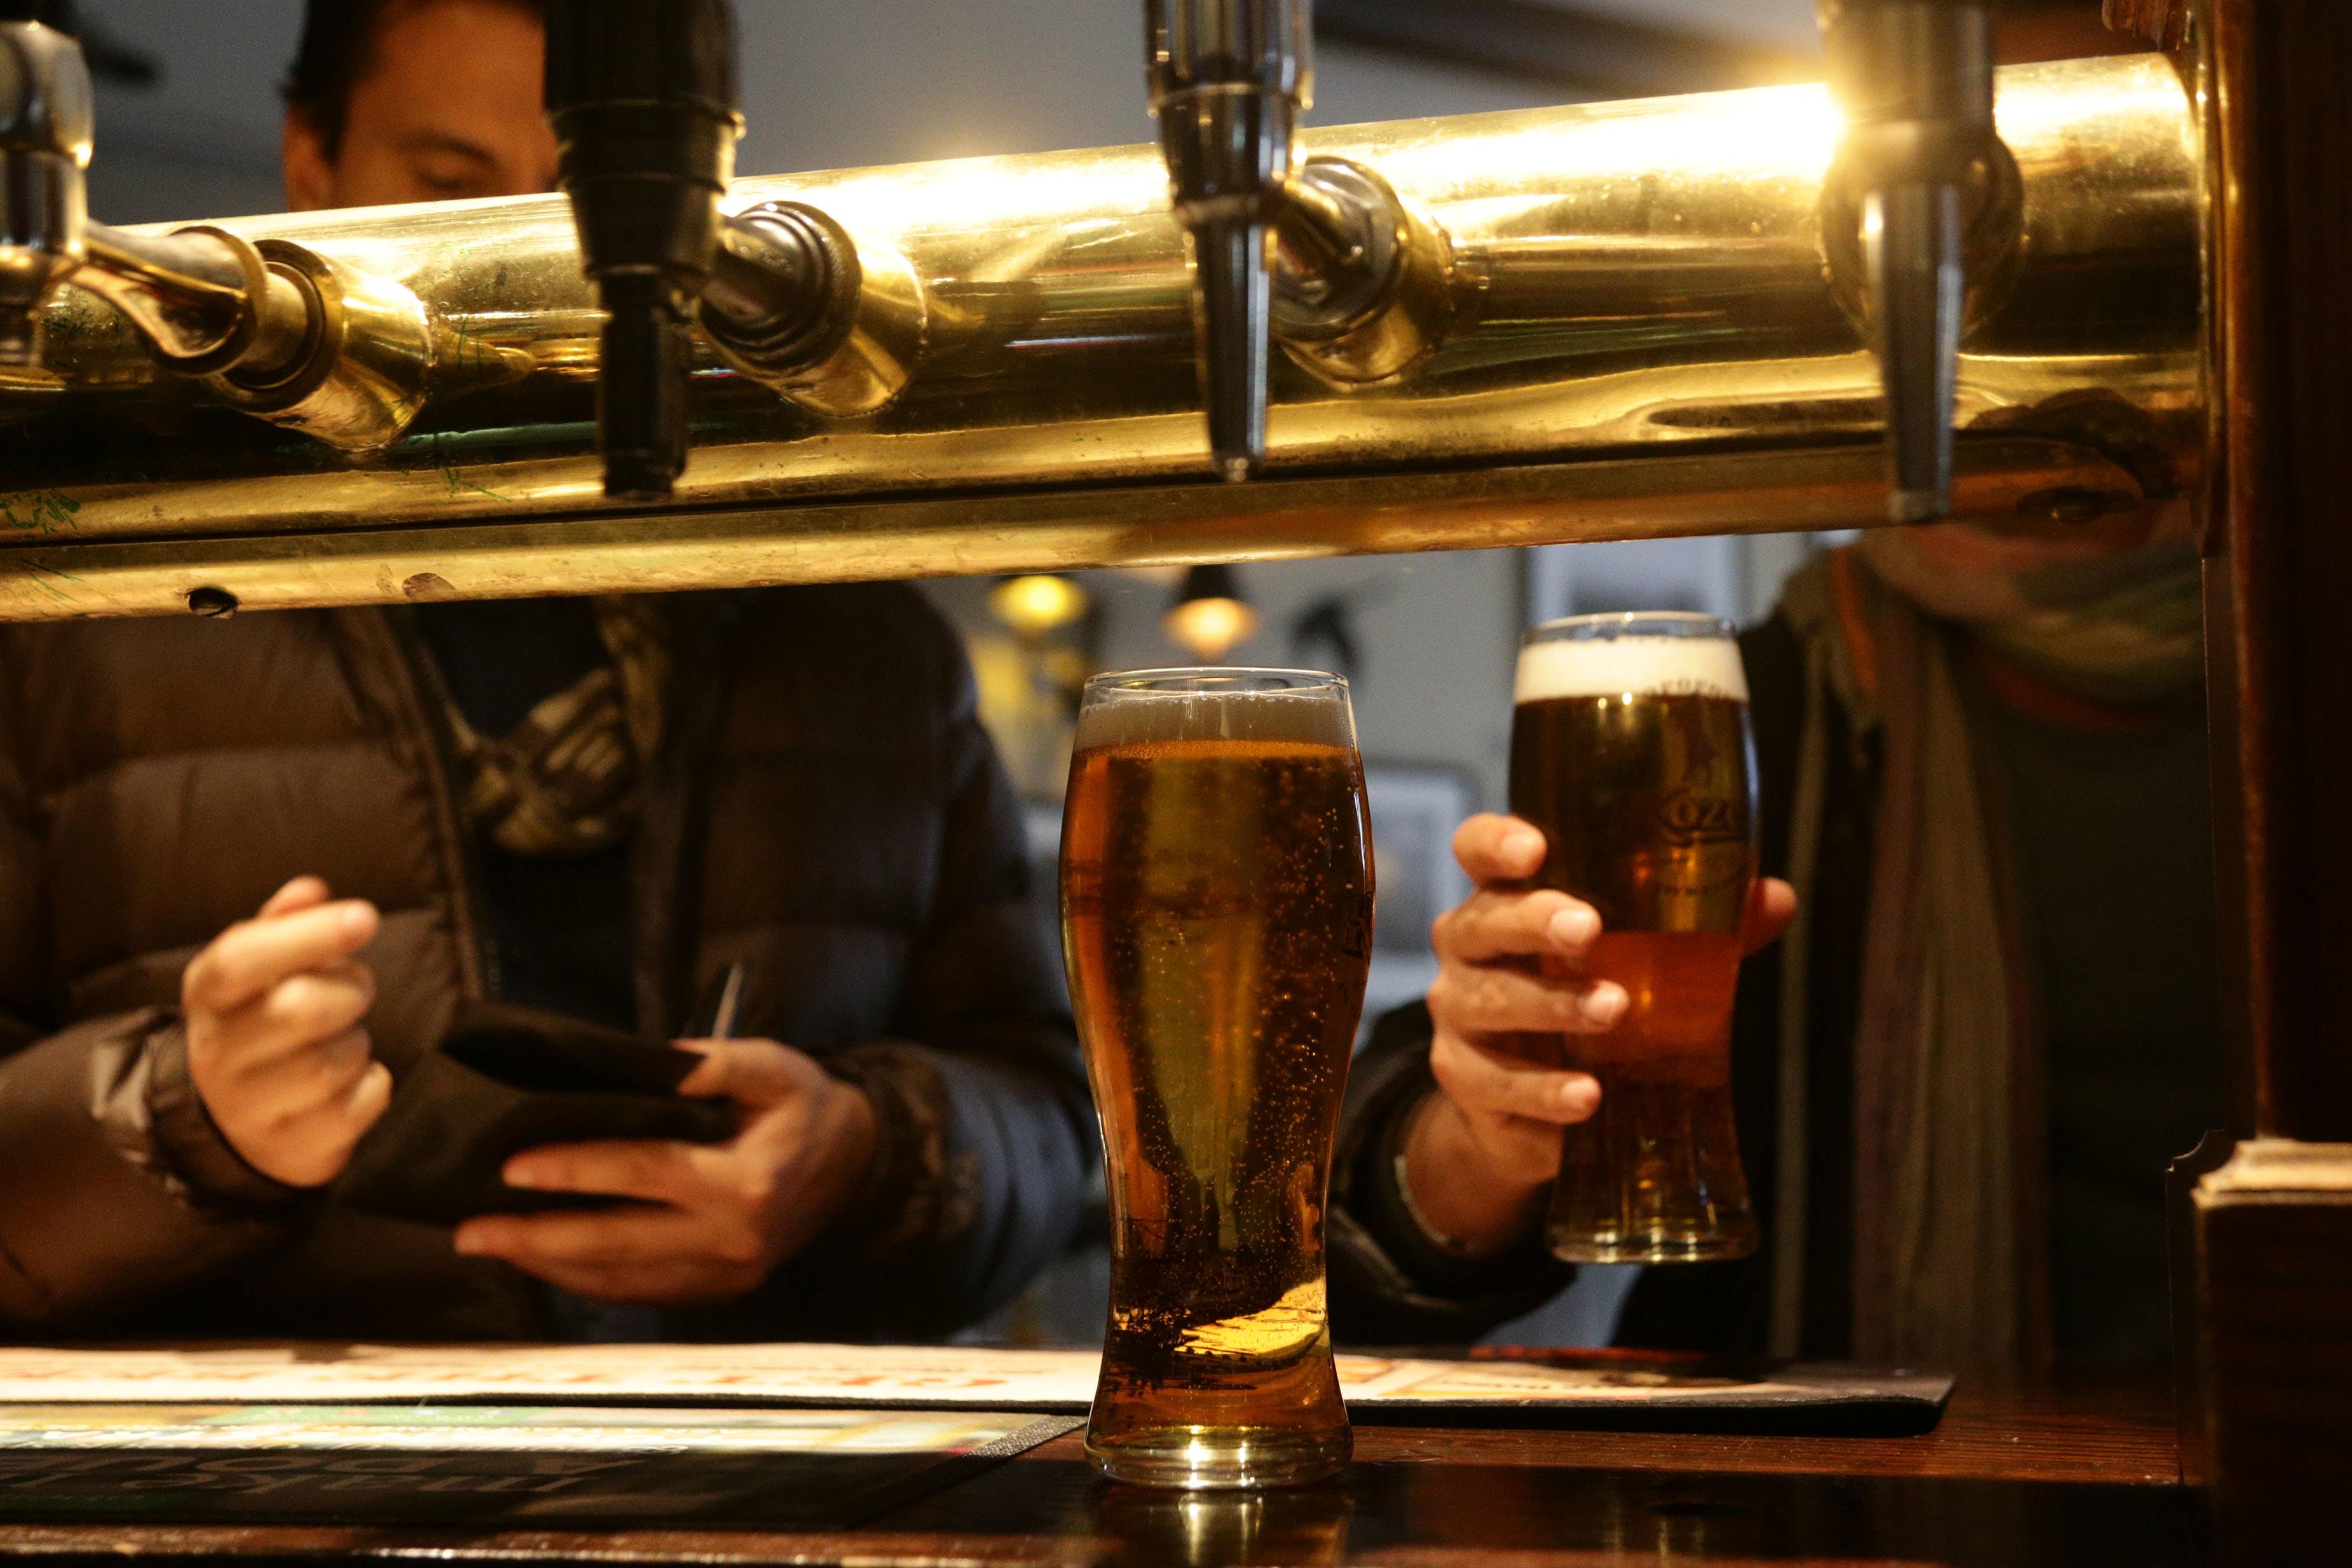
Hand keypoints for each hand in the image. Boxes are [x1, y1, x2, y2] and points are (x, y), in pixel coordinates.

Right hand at [182, 876, 388, 1187]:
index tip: (365, 917)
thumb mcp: (260, 973)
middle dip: (349, 991)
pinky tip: (352, 1083)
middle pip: (299, 1010)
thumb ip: (283, 926)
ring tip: (343, 1041)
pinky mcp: (294, 1148)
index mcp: (208, 996)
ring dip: (358, 1043)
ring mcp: (250, 1109)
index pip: (242, 958)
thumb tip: (310, 889)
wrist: (240, 1127)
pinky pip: (361, 1103)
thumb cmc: (263, 1026)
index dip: (307, 935)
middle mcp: (217, 1054)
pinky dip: (373, 1086)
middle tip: (356, 991)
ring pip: (330, 1063)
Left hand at [453, 1039, 878, 1305]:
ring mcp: (724, 1276)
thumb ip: (707, 1066)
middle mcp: (732, 1240)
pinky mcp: (717, 1293)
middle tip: (470, 1231)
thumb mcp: (770, 1066)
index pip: (644, 1173)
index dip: (576, 1168)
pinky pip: (639, 1293)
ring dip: (549, 1265)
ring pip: (620, 1280)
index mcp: (745, 1182)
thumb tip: (637, 1066)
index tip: (511, 1167)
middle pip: (617, 1243)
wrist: (858, 1167)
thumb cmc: (803, 1107)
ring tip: (491, 1244)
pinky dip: (586, 1279)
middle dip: (536, 1239)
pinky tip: (545, 1259)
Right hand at [1405, 814, 1795, 1255]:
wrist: (1525, 1109)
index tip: (1535, 849)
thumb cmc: (1581, 1000)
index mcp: (1505, 899)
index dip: (1495, 843)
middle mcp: (1468, 948)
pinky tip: (1589, 1095)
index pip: (1477, 851)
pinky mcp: (1464, 1078)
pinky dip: (1544, 1090)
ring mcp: (1458, 1013)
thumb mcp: (1638, 960)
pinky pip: (1496, 1082)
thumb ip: (1700, 928)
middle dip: (1532, 921)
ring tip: (1613, 1010)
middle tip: (1589, 929)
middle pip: (1480, 921)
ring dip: (1552, 1004)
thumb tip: (1775, 897)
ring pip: (1490, 999)